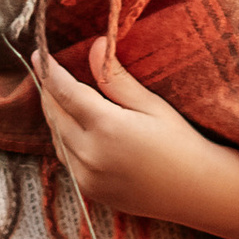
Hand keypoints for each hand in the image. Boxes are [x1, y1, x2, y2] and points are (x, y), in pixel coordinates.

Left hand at [34, 38, 238, 238]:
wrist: (198, 192)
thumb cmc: (181, 143)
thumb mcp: (152, 105)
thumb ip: (117, 79)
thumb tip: (95, 46)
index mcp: (106, 127)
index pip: (64, 92)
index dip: (49, 71)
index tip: (40, 54)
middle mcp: (90, 154)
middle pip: (55, 115)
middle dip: (50, 92)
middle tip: (49, 71)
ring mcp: (86, 177)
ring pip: (57, 138)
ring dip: (56, 116)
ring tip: (62, 97)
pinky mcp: (90, 191)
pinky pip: (67, 159)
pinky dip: (65, 140)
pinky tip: (76, 128)